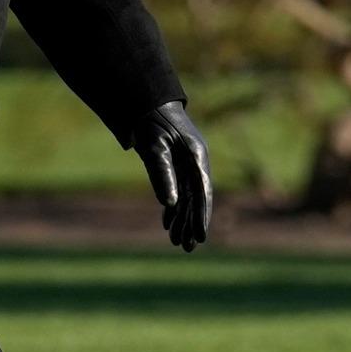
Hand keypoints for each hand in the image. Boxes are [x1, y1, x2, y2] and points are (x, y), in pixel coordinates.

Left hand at [133, 99, 211, 251]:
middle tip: (189, 248)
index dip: (202, 216)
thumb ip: (163, 174)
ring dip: (182, 221)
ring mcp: (187, 165)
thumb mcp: (154, 147)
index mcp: (196, 156)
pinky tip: (168, 225)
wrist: (148, 103)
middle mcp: (195, 163)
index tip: (201, 236)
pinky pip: (177, 192)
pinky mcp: (177, 166)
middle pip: (197, 199)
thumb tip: (170, 204)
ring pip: (187, 199)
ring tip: (178, 243)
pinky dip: (172, 209)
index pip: (202, 192)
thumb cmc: (152, 122)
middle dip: (193, 224)